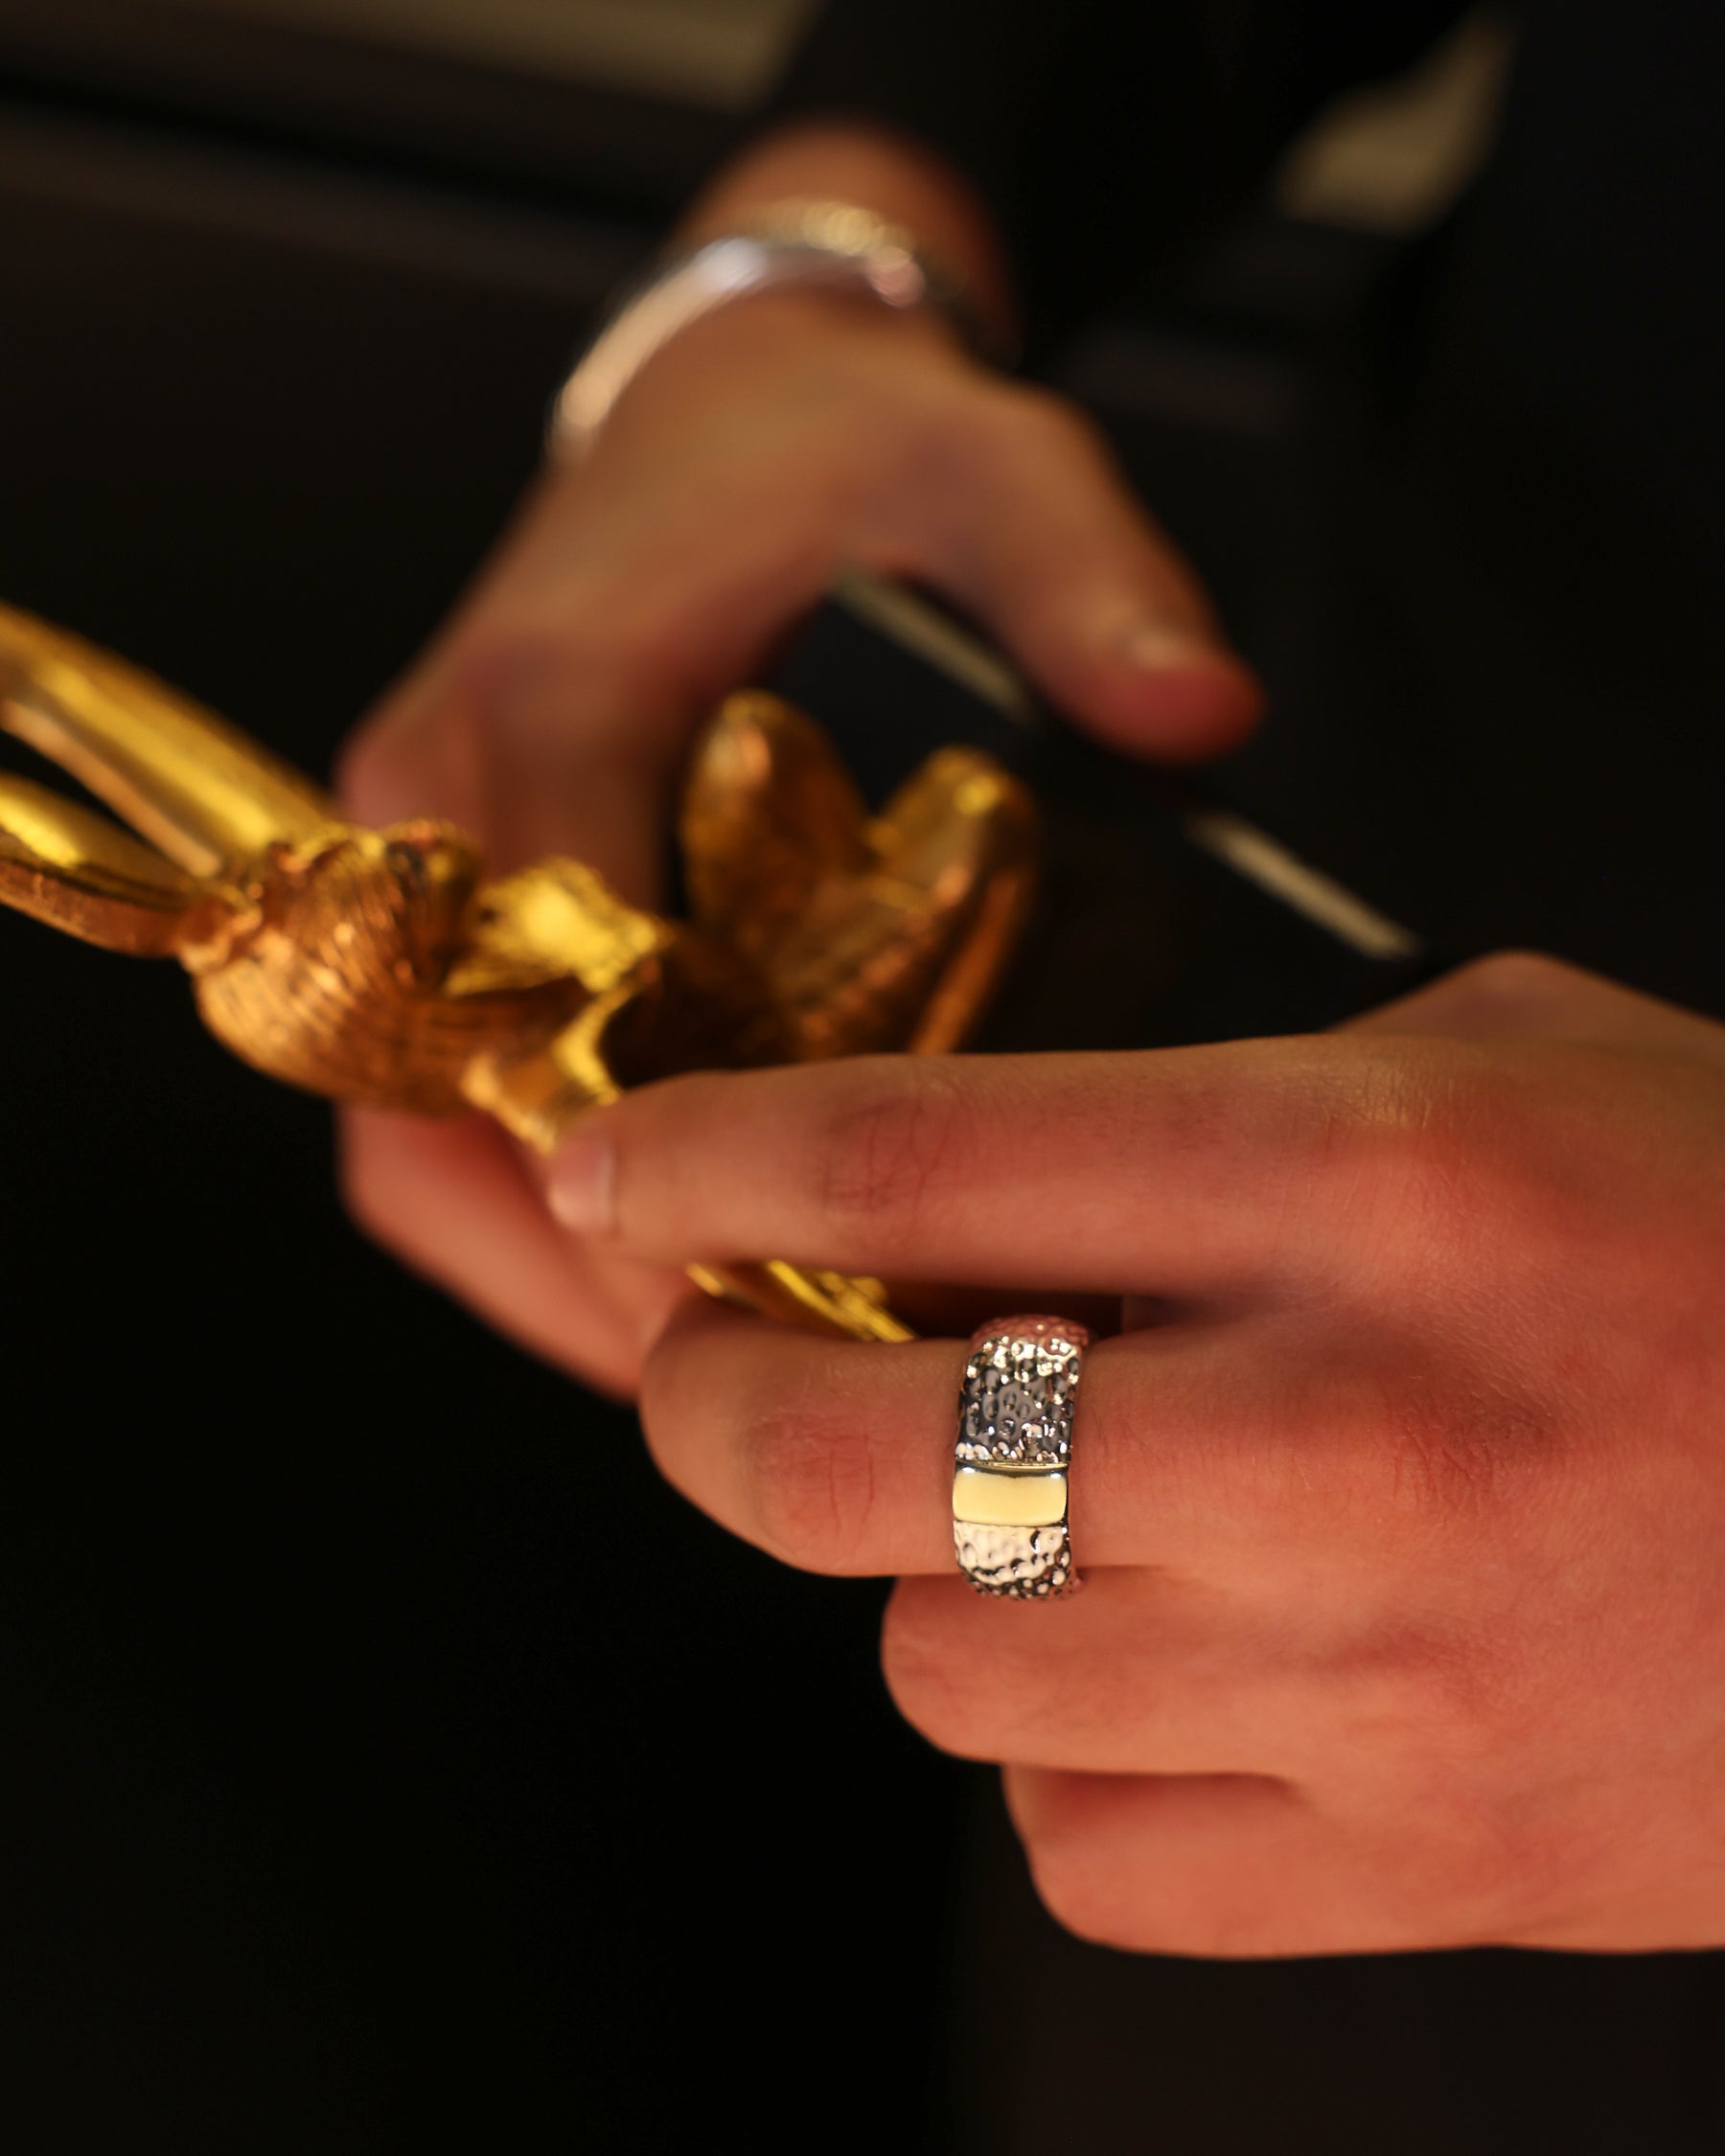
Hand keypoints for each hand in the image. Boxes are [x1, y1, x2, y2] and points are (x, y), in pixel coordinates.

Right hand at [337, 125, 1259, 1395]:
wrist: (733, 407)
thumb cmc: (849, 449)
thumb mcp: (983, 470)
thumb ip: (1083, 581)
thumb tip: (1202, 718)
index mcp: (548, 711)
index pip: (561, 1006)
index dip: (672, 1187)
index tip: (804, 1313)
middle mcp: (438, 808)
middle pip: (463, 1119)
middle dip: (622, 1275)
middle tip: (796, 1392)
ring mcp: (425, 873)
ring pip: (429, 1147)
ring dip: (568, 1281)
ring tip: (743, 1382)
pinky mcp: (453, 918)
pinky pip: (443, 1123)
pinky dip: (546, 1232)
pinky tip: (686, 1293)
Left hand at [545, 954, 1724, 1953]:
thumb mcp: (1506, 1058)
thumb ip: (1229, 1111)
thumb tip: (987, 1197)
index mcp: (1368, 1179)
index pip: (918, 1158)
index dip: (704, 1159)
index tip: (609, 1169)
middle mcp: (1343, 1436)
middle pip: (845, 1467)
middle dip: (712, 1405)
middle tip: (721, 1362)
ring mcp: (1378, 1682)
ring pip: (942, 1668)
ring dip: (924, 1578)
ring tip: (1022, 1511)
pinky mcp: (1428, 1867)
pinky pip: (1083, 1846)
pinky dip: (1064, 1755)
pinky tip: (1158, 1667)